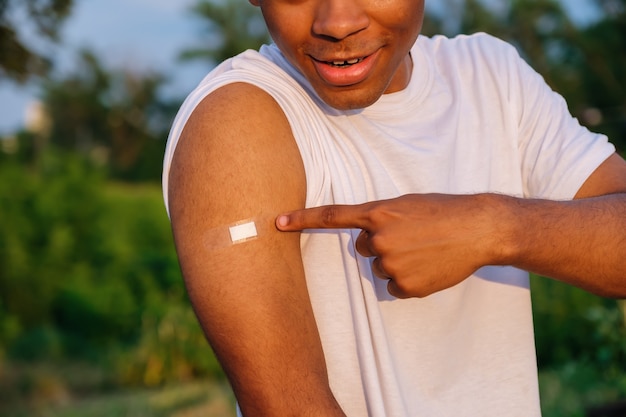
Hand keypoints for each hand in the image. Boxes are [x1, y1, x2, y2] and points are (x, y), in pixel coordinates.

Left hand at [276, 194, 506, 297]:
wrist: (478, 229)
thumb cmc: (444, 212)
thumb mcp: (408, 205)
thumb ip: (381, 219)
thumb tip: (366, 242)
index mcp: (378, 213)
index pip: (332, 217)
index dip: (302, 219)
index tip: (277, 222)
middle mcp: (379, 239)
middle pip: (363, 250)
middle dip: (381, 245)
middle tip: (411, 237)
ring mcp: (391, 264)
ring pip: (381, 269)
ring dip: (397, 263)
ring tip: (424, 250)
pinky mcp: (405, 286)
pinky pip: (396, 286)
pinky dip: (410, 280)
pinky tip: (429, 267)